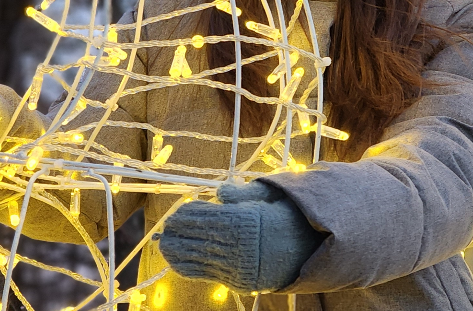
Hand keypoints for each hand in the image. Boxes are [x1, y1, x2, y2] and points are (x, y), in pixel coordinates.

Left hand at [158, 181, 323, 292]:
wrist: (309, 249)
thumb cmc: (287, 216)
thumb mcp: (272, 196)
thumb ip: (244, 193)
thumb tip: (219, 191)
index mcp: (245, 220)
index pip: (206, 216)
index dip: (188, 214)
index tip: (177, 212)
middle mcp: (238, 245)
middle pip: (198, 237)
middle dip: (178, 233)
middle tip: (164, 228)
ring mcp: (237, 265)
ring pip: (198, 257)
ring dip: (177, 251)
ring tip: (163, 245)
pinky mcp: (237, 281)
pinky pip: (206, 274)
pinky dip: (188, 267)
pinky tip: (176, 261)